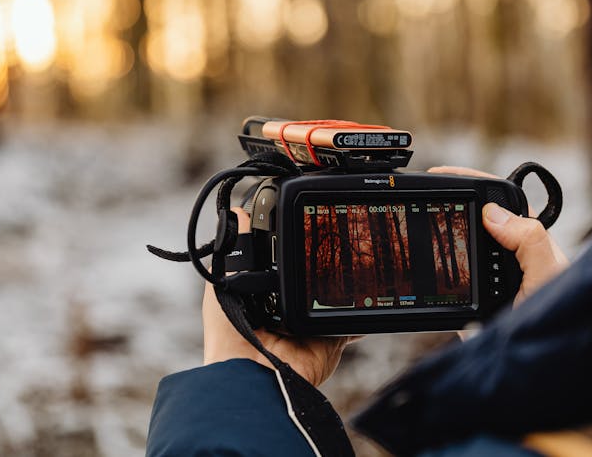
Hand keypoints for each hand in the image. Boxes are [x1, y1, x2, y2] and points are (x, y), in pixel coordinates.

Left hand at [202, 208, 358, 386]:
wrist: (253, 378)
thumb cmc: (229, 337)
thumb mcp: (222, 288)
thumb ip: (232, 252)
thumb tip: (235, 213)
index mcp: (262, 295)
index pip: (280, 262)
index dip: (290, 246)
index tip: (301, 223)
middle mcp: (287, 308)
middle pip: (310, 277)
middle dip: (321, 263)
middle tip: (333, 237)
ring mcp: (311, 323)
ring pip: (334, 296)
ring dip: (343, 283)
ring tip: (351, 259)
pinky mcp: (331, 339)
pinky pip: (352, 322)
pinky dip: (362, 312)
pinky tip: (369, 295)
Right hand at [428, 166, 568, 304]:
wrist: (539, 367)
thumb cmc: (559, 318)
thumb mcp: (548, 275)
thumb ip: (530, 241)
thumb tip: (494, 213)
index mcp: (529, 241)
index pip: (501, 200)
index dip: (474, 182)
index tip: (444, 174)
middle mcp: (506, 256)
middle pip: (473, 219)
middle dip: (448, 204)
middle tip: (421, 192)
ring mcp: (485, 279)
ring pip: (456, 247)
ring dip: (436, 235)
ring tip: (414, 218)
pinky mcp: (467, 303)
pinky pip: (444, 278)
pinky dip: (428, 267)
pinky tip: (417, 259)